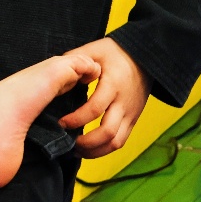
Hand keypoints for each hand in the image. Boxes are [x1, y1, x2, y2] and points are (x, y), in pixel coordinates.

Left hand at [57, 38, 151, 157]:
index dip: (76, 119)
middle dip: (86, 143)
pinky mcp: (133, 120)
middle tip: (67, 142)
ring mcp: (131, 114)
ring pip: (116, 142)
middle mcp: (124, 103)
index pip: (95, 108)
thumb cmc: (115, 53)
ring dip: (95, 151)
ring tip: (76, 150)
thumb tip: (54, 71)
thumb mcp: (94, 50)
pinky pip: (121, 141)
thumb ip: (74, 59)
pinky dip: (104, 150)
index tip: (61, 122)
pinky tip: (88, 149)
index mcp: (113, 85)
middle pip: (108, 132)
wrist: (146, 58)